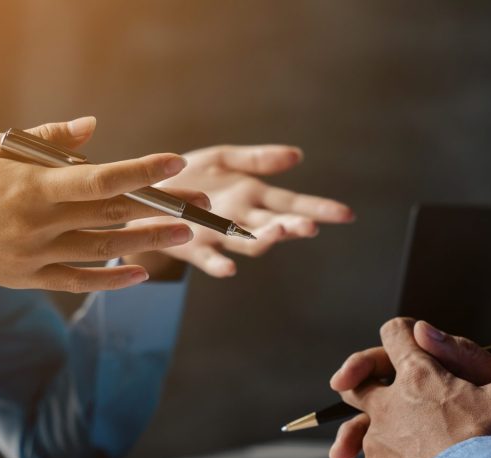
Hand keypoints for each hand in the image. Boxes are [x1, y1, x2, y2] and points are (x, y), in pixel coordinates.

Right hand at [0, 117, 203, 331]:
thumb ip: (44, 141)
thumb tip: (92, 128)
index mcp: (30, 188)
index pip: (99, 180)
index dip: (140, 171)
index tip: (174, 161)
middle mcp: (37, 225)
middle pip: (111, 216)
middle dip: (159, 207)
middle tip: (200, 201)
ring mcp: (34, 257)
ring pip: (102, 250)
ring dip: (147, 243)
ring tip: (185, 234)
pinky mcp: (28, 279)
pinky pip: (78, 281)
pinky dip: (111, 279)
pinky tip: (140, 274)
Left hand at [124, 144, 353, 277]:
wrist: (144, 196)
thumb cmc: (188, 176)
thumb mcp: (224, 159)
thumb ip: (257, 159)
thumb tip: (297, 155)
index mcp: (253, 196)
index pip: (293, 204)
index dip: (319, 209)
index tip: (345, 214)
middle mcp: (241, 219)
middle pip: (274, 225)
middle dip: (293, 227)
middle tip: (310, 227)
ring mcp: (218, 235)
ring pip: (248, 243)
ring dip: (264, 240)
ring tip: (279, 234)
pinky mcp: (193, 247)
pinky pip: (208, 259)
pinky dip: (219, 266)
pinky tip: (229, 270)